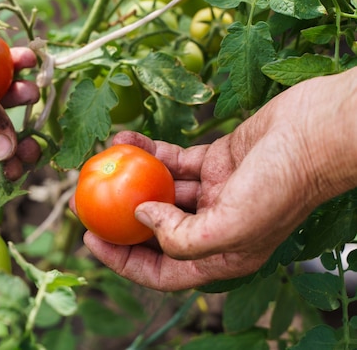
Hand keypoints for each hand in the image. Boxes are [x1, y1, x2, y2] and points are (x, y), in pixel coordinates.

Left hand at [80, 68, 356, 290]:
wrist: (319, 132)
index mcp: (224, 256)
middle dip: (119, 220)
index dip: (123, 261)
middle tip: (85, 202)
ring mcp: (215, 193)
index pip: (163, 272)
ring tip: (99, 162)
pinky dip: (149, 151)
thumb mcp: (234, 227)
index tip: (91, 239)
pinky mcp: (216, 161)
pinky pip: (173, 159)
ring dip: (130, 179)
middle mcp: (216, 227)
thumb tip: (141, 218)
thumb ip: (182, 237)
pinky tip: (124, 139)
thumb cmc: (285, 183)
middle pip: (156, 232)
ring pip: (161, 191)